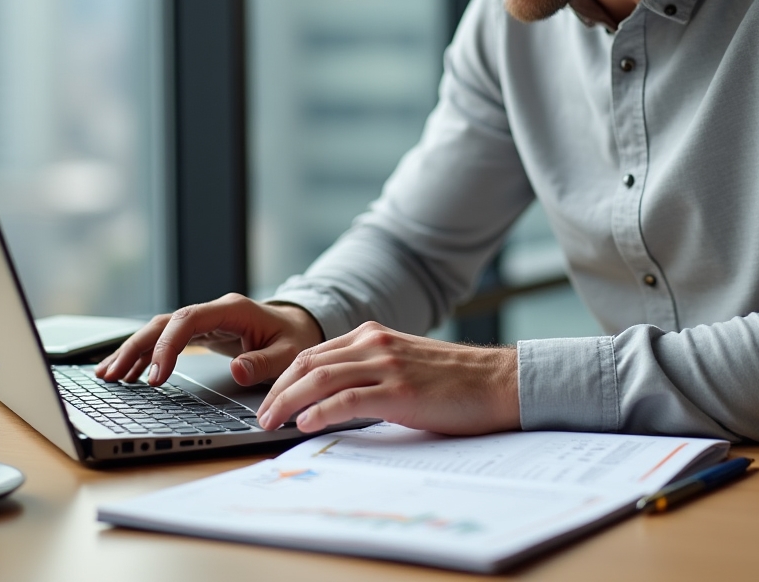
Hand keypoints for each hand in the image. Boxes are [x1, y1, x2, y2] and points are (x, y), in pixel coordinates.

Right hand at [94, 294, 323, 387]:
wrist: (300, 326)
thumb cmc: (294, 339)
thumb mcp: (289, 353)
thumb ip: (264, 362)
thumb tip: (236, 370)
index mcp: (232, 309)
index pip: (188, 320)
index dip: (168, 346)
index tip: (157, 378)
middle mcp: (214, 311)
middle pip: (166, 322)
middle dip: (137, 347)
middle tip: (113, 376)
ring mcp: (205, 320)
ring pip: (160, 329)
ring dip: (133, 350)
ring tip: (107, 375)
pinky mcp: (202, 332)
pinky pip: (167, 339)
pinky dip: (145, 353)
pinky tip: (127, 372)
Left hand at [257, 321, 519, 435]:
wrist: (497, 381)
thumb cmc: (455, 380)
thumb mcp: (405, 364)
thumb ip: (372, 371)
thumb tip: (333, 399)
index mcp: (374, 335)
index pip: (314, 353)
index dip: (285, 377)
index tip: (270, 399)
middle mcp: (376, 344)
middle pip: (308, 363)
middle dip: (278, 390)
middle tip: (261, 415)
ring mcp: (387, 365)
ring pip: (320, 378)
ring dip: (288, 402)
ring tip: (269, 423)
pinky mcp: (400, 391)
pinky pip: (347, 399)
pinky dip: (320, 411)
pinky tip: (305, 423)